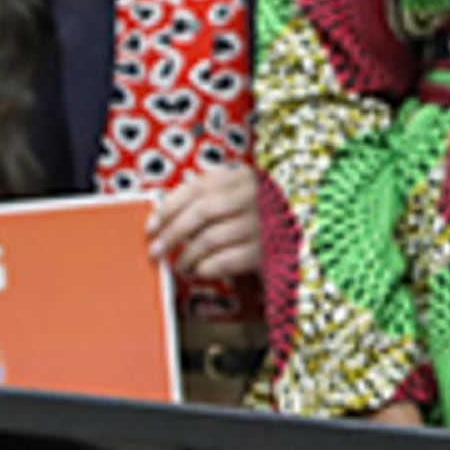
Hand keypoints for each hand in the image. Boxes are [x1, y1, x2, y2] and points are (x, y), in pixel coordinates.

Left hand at [145, 161, 263, 286]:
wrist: (299, 234)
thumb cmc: (255, 216)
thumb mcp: (235, 196)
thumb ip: (206, 198)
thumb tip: (162, 218)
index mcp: (241, 177)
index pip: (197, 188)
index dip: (169, 207)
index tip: (151, 227)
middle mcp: (254, 196)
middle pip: (201, 212)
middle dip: (172, 233)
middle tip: (156, 250)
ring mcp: (262, 224)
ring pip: (210, 239)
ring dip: (187, 256)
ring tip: (178, 266)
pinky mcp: (267, 252)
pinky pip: (226, 261)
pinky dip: (206, 268)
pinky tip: (199, 271)